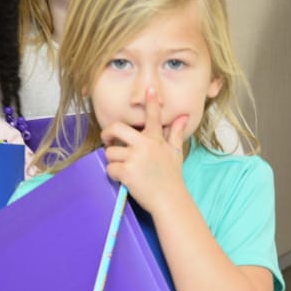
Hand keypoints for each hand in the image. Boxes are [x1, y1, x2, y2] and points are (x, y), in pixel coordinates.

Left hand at [100, 87, 188, 212]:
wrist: (170, 200)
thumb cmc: (171, 178)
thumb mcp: (175, 153)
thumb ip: (175, 133)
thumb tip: (183, 117)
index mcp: (156, 140)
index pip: (154, 117)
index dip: (151, 102)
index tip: (149, 89)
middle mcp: (145, 145)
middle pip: (116, 128)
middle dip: (107, 133)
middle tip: (108, 140)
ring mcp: (135, 158)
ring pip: (110, 152)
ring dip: (114, 161)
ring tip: (125, 168)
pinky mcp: (127, 172)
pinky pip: (110, 168)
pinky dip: (114, 175)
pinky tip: (125, 179)